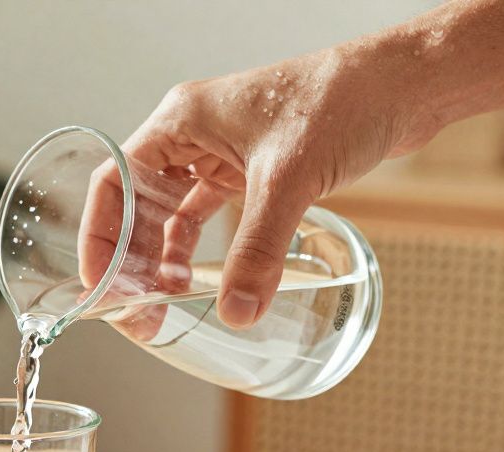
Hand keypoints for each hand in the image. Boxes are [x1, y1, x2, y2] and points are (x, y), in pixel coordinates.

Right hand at [81, 43, 438, 328]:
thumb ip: (258, 250)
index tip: (100, 286)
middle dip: (132, 262)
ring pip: (170, 214)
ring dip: (162, 260)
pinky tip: (199, 281)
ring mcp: (220, 152)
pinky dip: (198, 249)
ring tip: (163, 307)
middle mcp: (191, 135)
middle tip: (137, 313)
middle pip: (137, 205)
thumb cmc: (342, 100)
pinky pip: (206, 216)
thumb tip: (236, 311)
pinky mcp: (250, 170)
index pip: (113, 183)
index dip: (100, 238)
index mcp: (180, 121)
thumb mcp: (288, 181)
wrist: (403, 86)